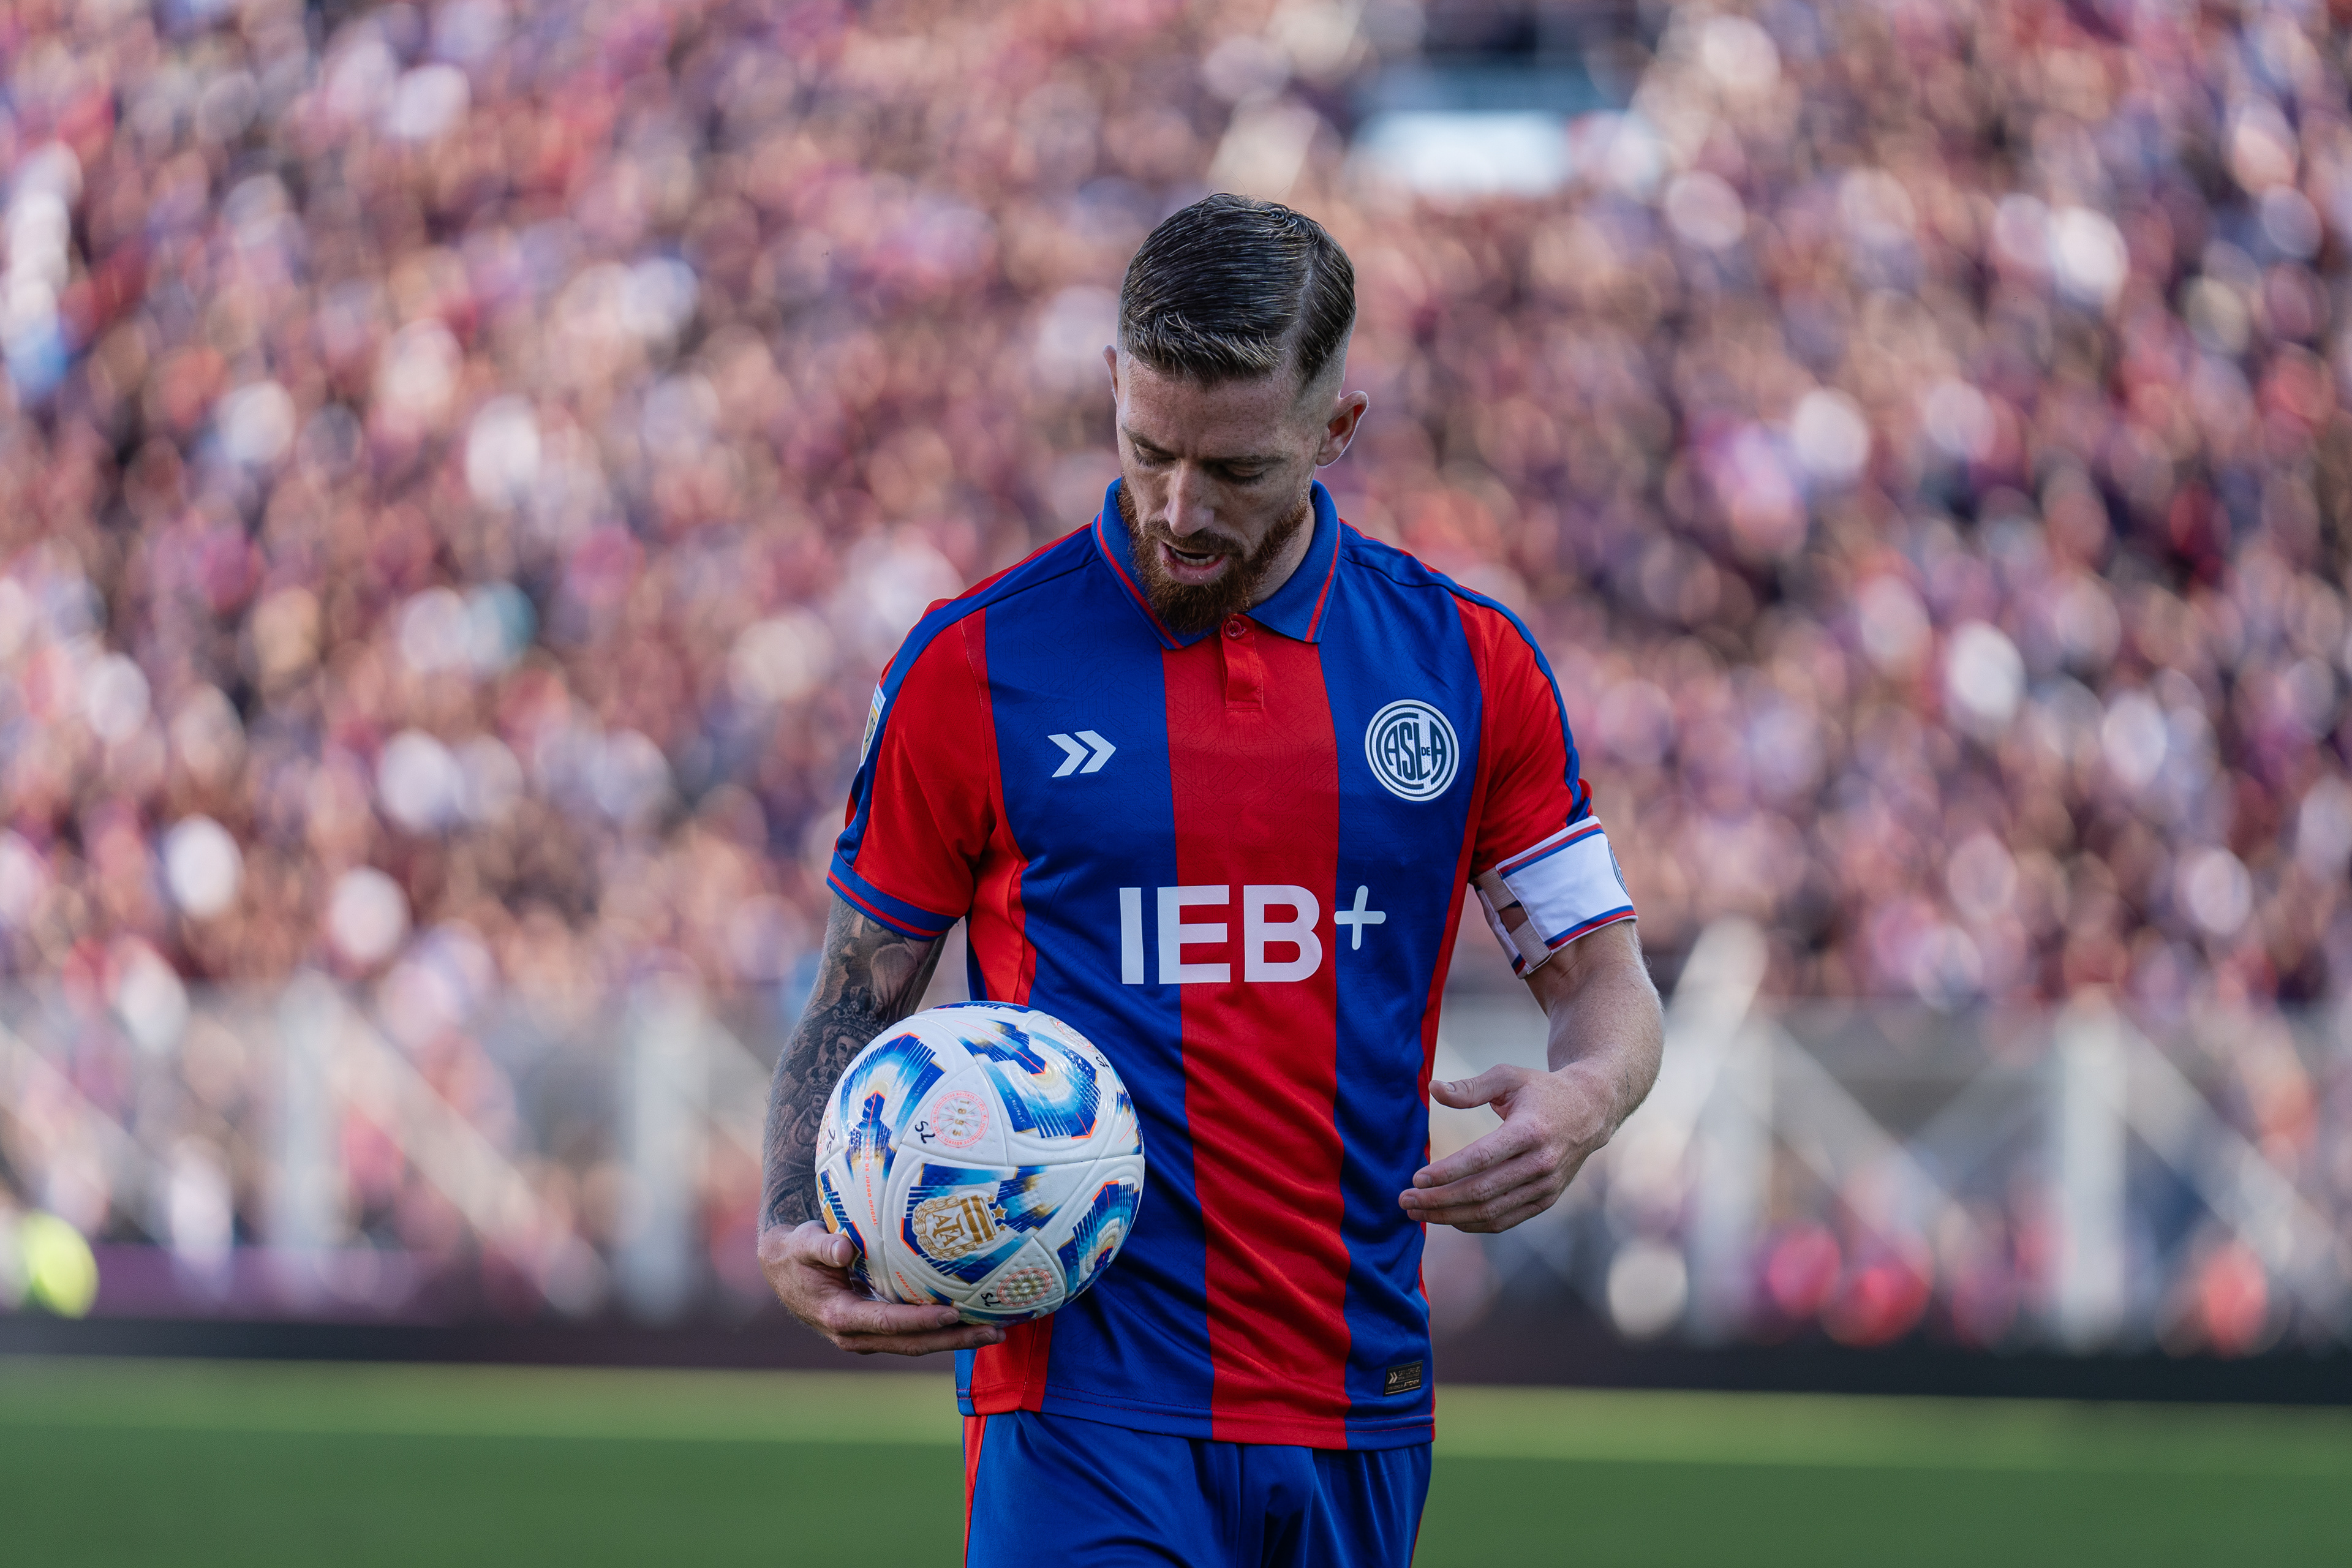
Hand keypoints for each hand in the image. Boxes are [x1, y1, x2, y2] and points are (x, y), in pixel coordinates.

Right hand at [759, 1222, 1005, 1355]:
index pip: (887, 1322)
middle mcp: (856, 1335)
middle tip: (993, 1333)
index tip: (952, 1314)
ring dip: (955, 1340)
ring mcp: (868, 1336)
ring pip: (917, 1343)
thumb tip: (845, 1247)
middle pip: (912, 1343)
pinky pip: (914, 1334)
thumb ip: (821, 1245)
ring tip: (995, 1331)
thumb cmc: (796, 1252)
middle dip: (953, 1340)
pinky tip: (971, 1320)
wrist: (784, 1269)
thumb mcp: (802, 1244)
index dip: (920, 1321)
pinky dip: (942, 1331)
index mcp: (840, 1317)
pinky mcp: (878, 1329)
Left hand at [1400, 1064, 1612, 1232]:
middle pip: (1482, 1191)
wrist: (1591, 1110)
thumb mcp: (1509, 1077)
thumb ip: (1470, 1087)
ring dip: (1450, 1216)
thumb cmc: (1541, 1090)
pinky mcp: (1547, 1199)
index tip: (1416, 1178)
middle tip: (1405, 1200)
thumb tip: (1434, 1089)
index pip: (1482, 1158)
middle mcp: (1542, 1163)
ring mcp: (1546, 1186)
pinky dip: (1474, 1223)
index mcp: (1531, 1130)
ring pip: (1491, 1212)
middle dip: (1439, 1200)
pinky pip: (1506, 1219)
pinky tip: (1447, 1218)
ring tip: (1417, 1212)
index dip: (1447, 1172)